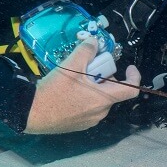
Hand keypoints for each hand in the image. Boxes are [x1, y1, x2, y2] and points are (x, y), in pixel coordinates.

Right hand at [24, 41, 140, 133]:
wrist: (31, 113)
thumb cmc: (54, 91)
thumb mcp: (70, 66)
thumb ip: (86, 51)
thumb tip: (94, 41)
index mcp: (104, 98)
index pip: (131, 90)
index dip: (134, 77)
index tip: (129, 67)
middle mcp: (101, 112)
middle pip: (112, 92)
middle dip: (105, 77)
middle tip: (89, 67)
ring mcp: (90, 121)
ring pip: (100, 100)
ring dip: (94, 88)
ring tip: (76, 79)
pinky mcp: (79, 125)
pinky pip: (89, 108)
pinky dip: (85, 98)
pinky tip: (69, 92)